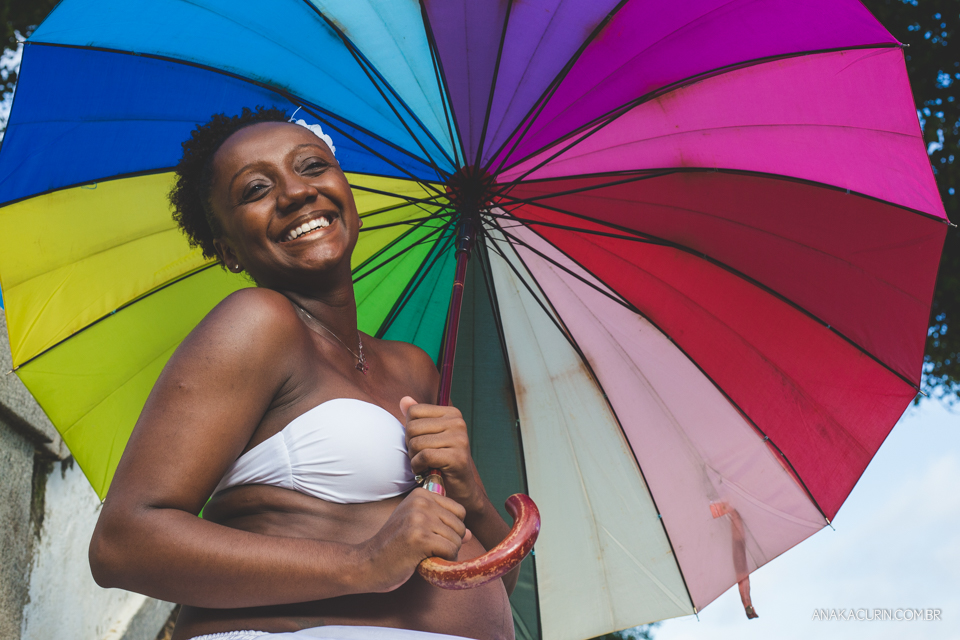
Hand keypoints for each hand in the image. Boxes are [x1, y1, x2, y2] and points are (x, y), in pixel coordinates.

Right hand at [359, 488, 467, 591]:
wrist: (368, 563)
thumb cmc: (394, 547)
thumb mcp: (417, 527)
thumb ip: (443, 526)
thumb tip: (470, 534)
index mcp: (420, 495)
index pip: (459, 511)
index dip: (451, 529)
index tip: (431, 537)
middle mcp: (420, 502)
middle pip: (460, 525)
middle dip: (450, 543)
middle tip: (426, 549)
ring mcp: (419, 518)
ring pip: (457, 539)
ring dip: (445, 553)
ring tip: (423, 554)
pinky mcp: (419, 537)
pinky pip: (450, 550)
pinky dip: (443, 561)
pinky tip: (424, 560)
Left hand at [400, 397, 486, 514]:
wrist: (458, 490)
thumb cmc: (439, 462)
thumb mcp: (427, 436)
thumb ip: (416, 418)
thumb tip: (404, 400)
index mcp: (451, 413)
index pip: (414, 412)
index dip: (410, 430)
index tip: (421, 443)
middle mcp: (458, 422)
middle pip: (412, 427)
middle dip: (411, 446)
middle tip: (422, 457)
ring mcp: (460, 439)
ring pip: (416, 443)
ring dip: (414, 459)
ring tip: (425, 464)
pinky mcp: (458, 457)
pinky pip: (424, 456)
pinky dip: (419, 467)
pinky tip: (426, 471)